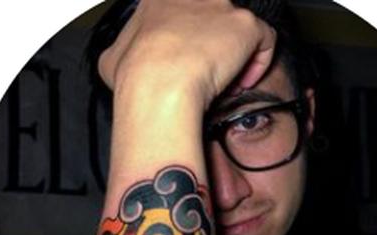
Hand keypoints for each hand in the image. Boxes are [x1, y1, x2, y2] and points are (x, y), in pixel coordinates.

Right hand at [98, 0, 275, 108]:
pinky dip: (258, 63)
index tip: (189, 62)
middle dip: (213, 48)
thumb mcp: (113, 60)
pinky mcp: (244, 24)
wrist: (158, 82)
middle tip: (208, 73)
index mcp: (161, 2)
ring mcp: (220, 6)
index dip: (190, 42)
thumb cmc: (136, 75)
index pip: (185, 17)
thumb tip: (123, 62)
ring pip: (237, 29)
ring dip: (235, 56)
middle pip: (213, 20)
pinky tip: (242, 81)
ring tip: (226, 83)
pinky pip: (264, 41)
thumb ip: (125, 52)